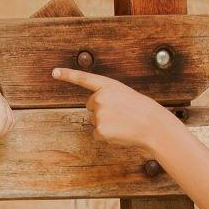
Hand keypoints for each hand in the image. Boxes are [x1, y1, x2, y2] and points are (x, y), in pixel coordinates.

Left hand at [51, 67, 172, 149]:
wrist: (154, 125)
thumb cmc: (141, 110)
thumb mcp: (124, 95)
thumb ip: (107, 96)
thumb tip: (94, 109)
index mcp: (108, 85)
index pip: (84, 79)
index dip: (67, 75)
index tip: (54, 72)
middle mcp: (100, 98)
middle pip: (90, 106)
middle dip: (102, 110)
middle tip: (122, 113)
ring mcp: (98, 114)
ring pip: (94, 120)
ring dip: (106, 123)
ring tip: (123, 123)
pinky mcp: (99, 130)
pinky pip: (96, 134)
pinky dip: (106, 136)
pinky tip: (120, 132)